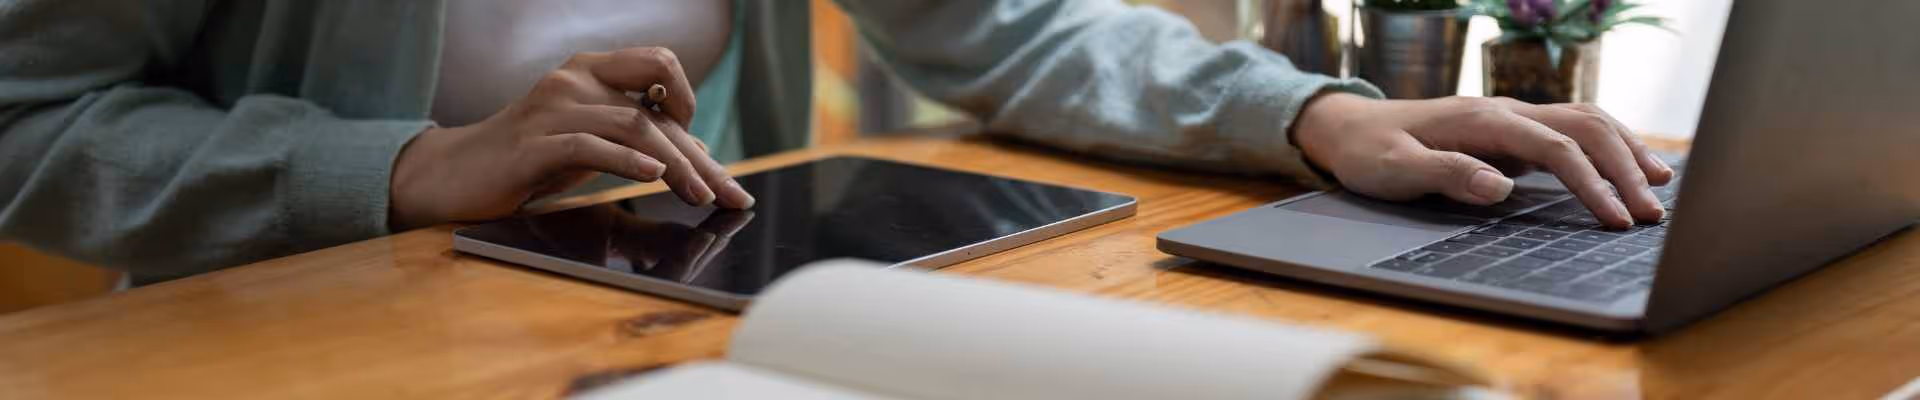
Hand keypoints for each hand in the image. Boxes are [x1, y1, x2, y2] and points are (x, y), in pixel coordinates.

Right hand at [389, 48, 753, 229]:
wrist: (455, 175)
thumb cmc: (528, 158)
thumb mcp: (592, 142)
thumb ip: (637, 139)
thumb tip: (699, 151)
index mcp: (591, 68)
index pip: (661, 72)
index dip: (694, 108)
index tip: (714, 160)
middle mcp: (574, 78)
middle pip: (655, 106)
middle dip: (698, 155)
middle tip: (730, 194)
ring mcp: (552, 108)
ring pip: (632, 126)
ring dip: (675, 166)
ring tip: (700, 196)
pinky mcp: (532, 144)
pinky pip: (589, 145)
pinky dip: (627, 162)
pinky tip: (653, 178)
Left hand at [1291, 93, 1674, 228]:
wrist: (1351, 128)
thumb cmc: (1370, 153)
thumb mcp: (1395, 170)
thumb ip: (1446, 174)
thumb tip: (1500, 188)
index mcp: (1482, 120)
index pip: (1554, 146)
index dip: (1590, 181)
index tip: (1615, 218)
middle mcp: (1505, 111)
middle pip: (1583, 127)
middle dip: (1624, 167)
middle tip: (1652, 213)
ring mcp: (1512, 118)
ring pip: (1585, 122)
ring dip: (1625, 151)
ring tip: (1661, 186)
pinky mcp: (1512, 132)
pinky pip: (1572, 131)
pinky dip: (1607, 146)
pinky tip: (1630, 167)